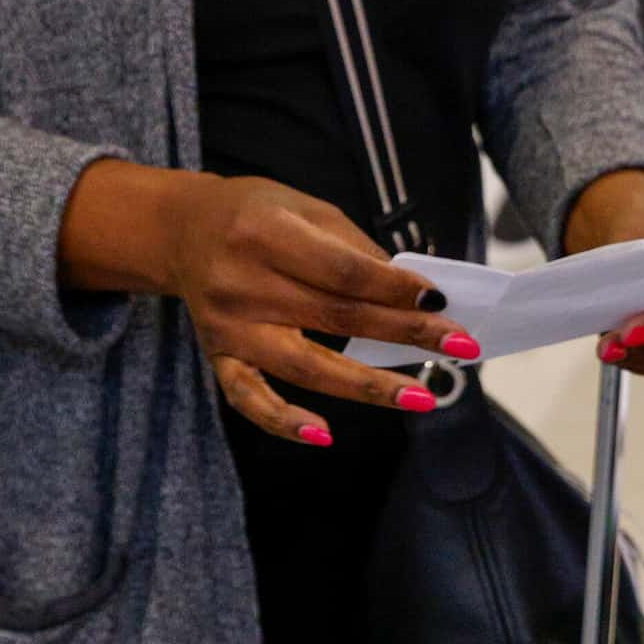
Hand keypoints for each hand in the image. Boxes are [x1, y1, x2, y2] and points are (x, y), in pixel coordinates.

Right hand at [164, 175, 475, 444]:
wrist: (182, 229)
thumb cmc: (257, 213)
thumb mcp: (306, 208)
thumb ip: (354, 250)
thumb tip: (412, 293)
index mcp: (268, 234)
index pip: (343, 271)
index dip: (396, 288)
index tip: (441, 301)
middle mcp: (244, 284)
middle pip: (337, 316)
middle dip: (405, 333)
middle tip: (461, 346)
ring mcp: (229, 328)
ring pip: (305, 365)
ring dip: (368, 385)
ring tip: (421, 396)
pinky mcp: (218, 358)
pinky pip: (250, 399)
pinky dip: (284, 421)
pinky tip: (323, 434)